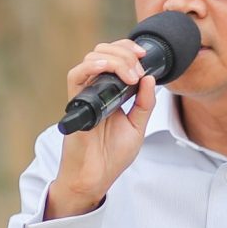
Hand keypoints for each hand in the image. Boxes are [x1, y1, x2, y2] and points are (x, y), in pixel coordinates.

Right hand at [44, 40, 159, 218]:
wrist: (96, 177)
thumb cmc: (112, 156)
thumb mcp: (137, 126)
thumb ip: (145, 103)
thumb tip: (150, 78)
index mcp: (111, 92)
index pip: (115, 57)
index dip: (128, 50)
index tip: (145, 56)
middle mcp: (96, 90)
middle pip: (103, 51)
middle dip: (125, 53)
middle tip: (138, 71)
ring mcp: (85, 95)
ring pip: (91, 58)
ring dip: (114, 60)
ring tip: (130, 76)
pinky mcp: (75, 104)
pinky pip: (76, 76)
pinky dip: (91, 66)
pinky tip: (107, 68)